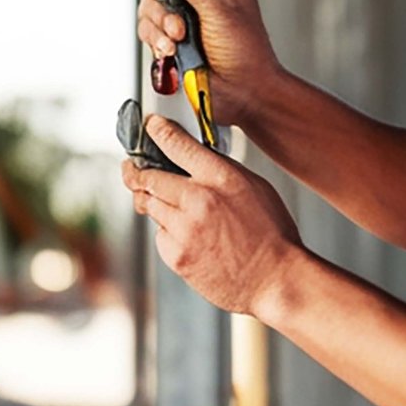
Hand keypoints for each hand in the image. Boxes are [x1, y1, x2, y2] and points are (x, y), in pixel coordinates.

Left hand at [121, 115, 302, 314]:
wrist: (275, 279)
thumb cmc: (271, 233)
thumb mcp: (255, 187)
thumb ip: (221, 171)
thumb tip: (195, 160)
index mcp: (221, 177)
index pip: (177, 145)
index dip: (158, 132)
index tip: (150, 126)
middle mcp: (198, 199)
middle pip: (148, 177)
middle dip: (135, 171)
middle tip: (130, 168)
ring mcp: (184, 229)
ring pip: (149, 205)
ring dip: (150, 201)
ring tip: (157, 200)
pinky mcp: (176, 255)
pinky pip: (159, 234)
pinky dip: (166, 231)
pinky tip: (187, 235)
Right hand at [137, 0, 279, 125]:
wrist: (244, 91)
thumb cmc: (247, 53)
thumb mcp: (225, 14)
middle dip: (161, 1)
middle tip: (177, 22)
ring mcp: (183, 17)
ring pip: (150, 7)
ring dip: (159, 25)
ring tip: (178, 41)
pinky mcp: (171, 39)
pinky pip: (149, 31)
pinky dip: (156, 41)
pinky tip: (171, 51)